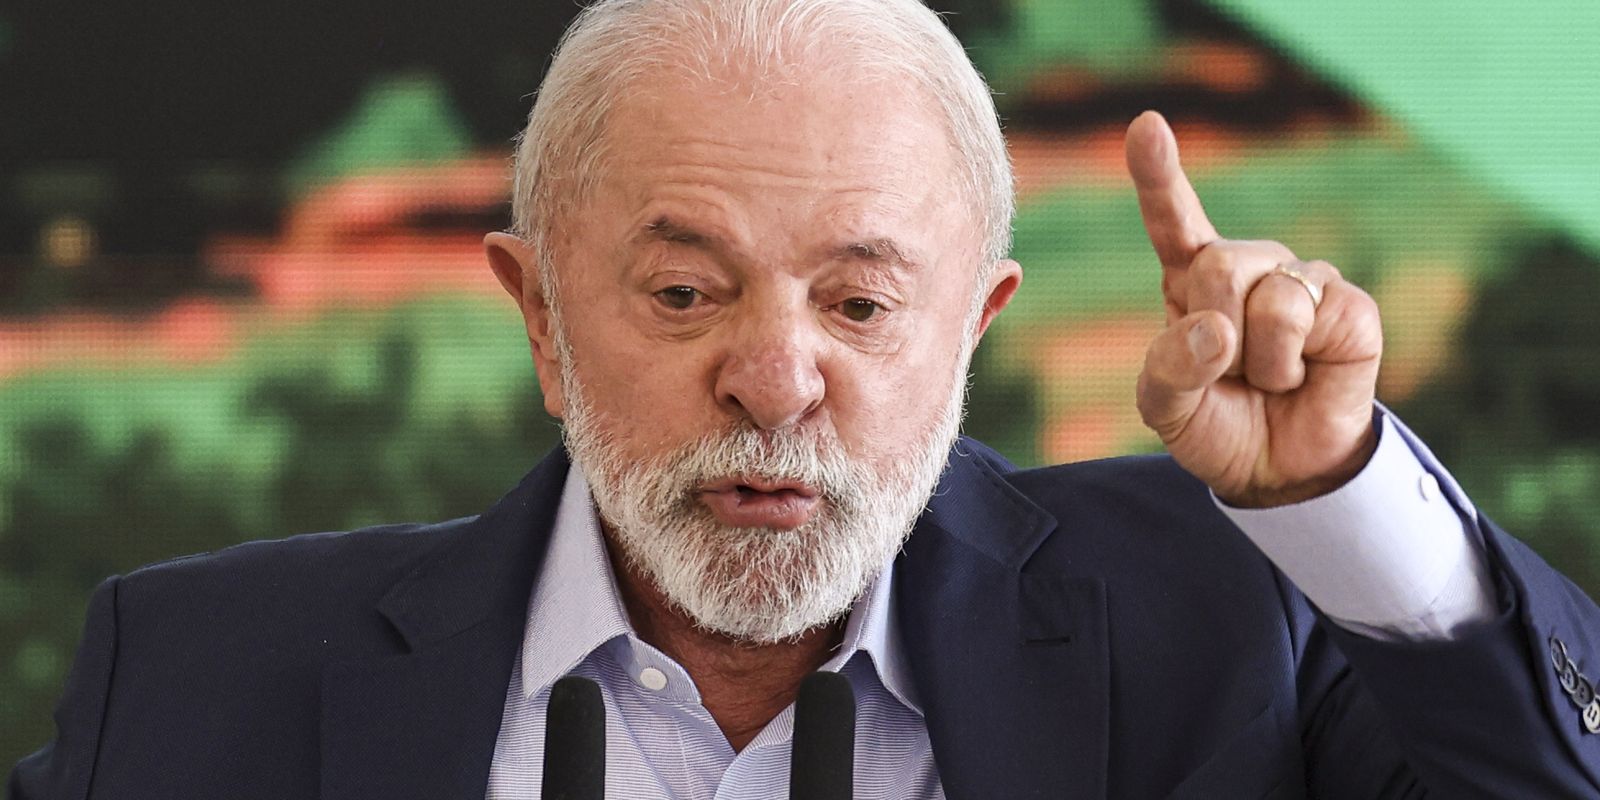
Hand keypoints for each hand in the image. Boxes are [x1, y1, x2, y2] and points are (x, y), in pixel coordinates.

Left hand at [1126, 111, 1382, 506]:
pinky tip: (1302, 376)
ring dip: (1255, 360)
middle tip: (1229, 371)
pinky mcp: (1348, 306)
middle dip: (1214, 331)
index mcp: (1191, 278)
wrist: (1277, 470)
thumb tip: (1215, 330)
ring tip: (1268, 378)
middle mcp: (1248, 267)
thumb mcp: (1167, 408)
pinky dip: (1290, 365)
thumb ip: (1169, 368)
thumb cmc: (1217, 424)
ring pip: (1265, 293)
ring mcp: (1302, 281)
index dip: (1159, 172)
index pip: (1172, 218)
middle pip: (1217, 264)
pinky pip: (1306, 316)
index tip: (1147, 125)